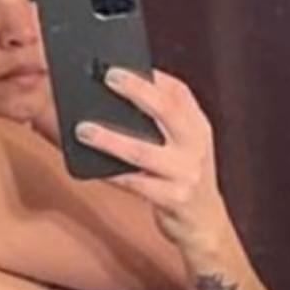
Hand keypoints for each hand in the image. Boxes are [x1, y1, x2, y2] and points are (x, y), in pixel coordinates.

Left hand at [73, 67, 228, 254]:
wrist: (205, 225)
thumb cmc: (183, 182)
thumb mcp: (183, 149)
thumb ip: (162, 128)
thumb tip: (118, 106)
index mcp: (198, 127)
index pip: (178, 92)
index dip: (152, 76)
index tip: (122, 64)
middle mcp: (195, 145)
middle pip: (165, 110)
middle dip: (136, 90)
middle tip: (107, 77)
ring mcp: (186, 172)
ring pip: (143, 151)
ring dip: (110, 139)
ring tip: (83, 129)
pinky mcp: (174, 199)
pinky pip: (136, 185)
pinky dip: (112, 176)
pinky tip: (93, 169)